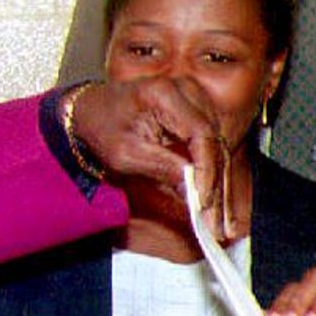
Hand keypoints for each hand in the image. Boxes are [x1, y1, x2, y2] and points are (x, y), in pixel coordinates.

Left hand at [67, 79, 230, 233]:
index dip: (207, 171)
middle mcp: (187, 91)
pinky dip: (214, 177)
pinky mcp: (199, 113)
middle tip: (218, 223)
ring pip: (219, 149)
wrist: (93, 110)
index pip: (201, 134)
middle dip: (217, 187)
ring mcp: (196, 100)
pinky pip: (212, 148)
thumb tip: (196, 195)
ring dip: (220, 186)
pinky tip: (218, 205)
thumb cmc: (102, 129)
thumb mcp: (125, 154)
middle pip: (215, 142)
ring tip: (222, 221)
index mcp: (165, 94)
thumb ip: (162, 169)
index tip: (206, 203)